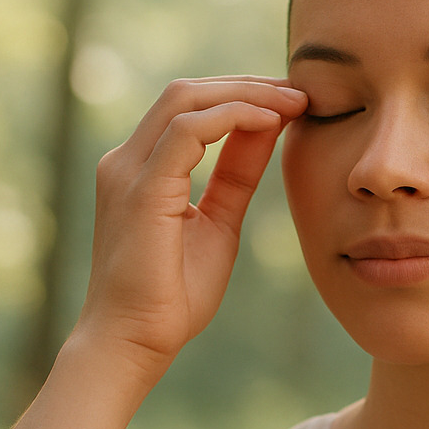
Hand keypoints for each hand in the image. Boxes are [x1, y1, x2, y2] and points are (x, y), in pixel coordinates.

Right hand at [72, 76, 306, 379]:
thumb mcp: (219, 222)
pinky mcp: (140, 188)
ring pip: (185, 99)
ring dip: (245, 93)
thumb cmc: (172, 296)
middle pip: (187, 93)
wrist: (134, 343)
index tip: (292, 102)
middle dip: (247, 85)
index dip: (242, 96)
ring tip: (293, 102)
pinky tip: (271, 121)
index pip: (190, 108)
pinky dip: (232, 116)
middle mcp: (127, 161)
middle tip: (301, 93)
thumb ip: (237, 175)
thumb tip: (268, 129)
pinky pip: (187, 129)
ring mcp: (128, 171)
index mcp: (142, 168)